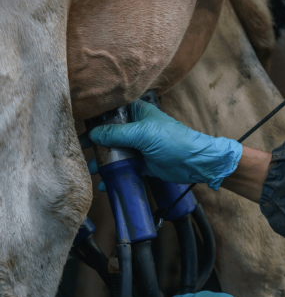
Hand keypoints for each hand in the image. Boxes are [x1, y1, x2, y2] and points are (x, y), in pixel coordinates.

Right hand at [88, 99, 241, 189]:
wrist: (194, 162)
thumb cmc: (173, 140)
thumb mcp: (143, 134)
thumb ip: (117, 134)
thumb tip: (93, 135)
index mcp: (137, 113)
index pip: (111, 113)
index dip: (95, 120)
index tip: (78, 129)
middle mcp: (135, 127)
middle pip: (110, 133)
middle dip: (95, 143)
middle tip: (78, 151)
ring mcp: (138, 145)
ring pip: (115, 151)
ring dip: (103, 160)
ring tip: (90, 170)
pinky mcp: (141, 162)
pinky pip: (124, 166)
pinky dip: (114, 173)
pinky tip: (105, 183)